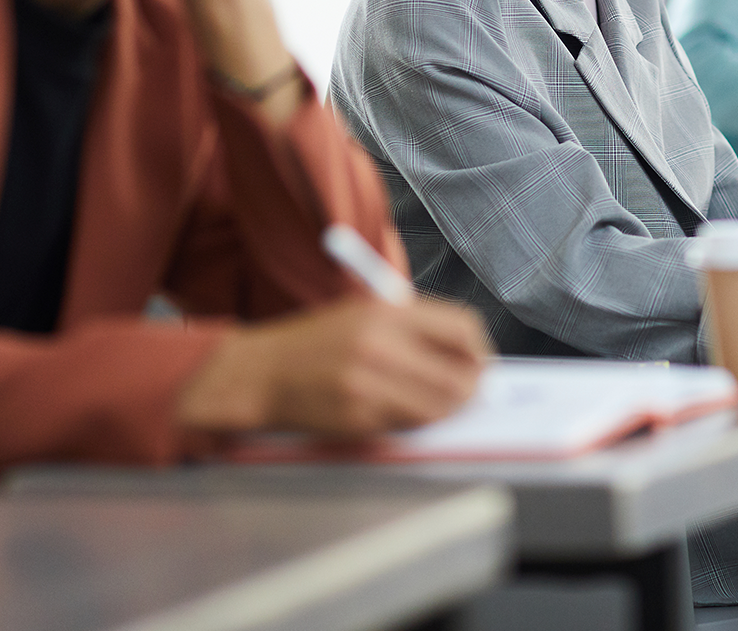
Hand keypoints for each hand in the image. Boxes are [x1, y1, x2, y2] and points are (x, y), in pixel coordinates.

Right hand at [176, 297, 490, 436]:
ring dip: (447, 410)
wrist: (258, 373)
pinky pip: (406, 425)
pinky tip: (403, 412)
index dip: (479, 350)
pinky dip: (415, 422)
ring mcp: (368, 385)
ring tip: (440, 404)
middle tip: (470, 392)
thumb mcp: (365, 313)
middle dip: (472, 388)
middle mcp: (381, 346)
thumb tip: (466, 355)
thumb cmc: (314, 342)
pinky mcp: (357, 418)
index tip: (479, 361)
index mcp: (388, 312)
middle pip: (458, 375)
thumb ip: (414, 328)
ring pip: (438, 407)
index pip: (462, 329)